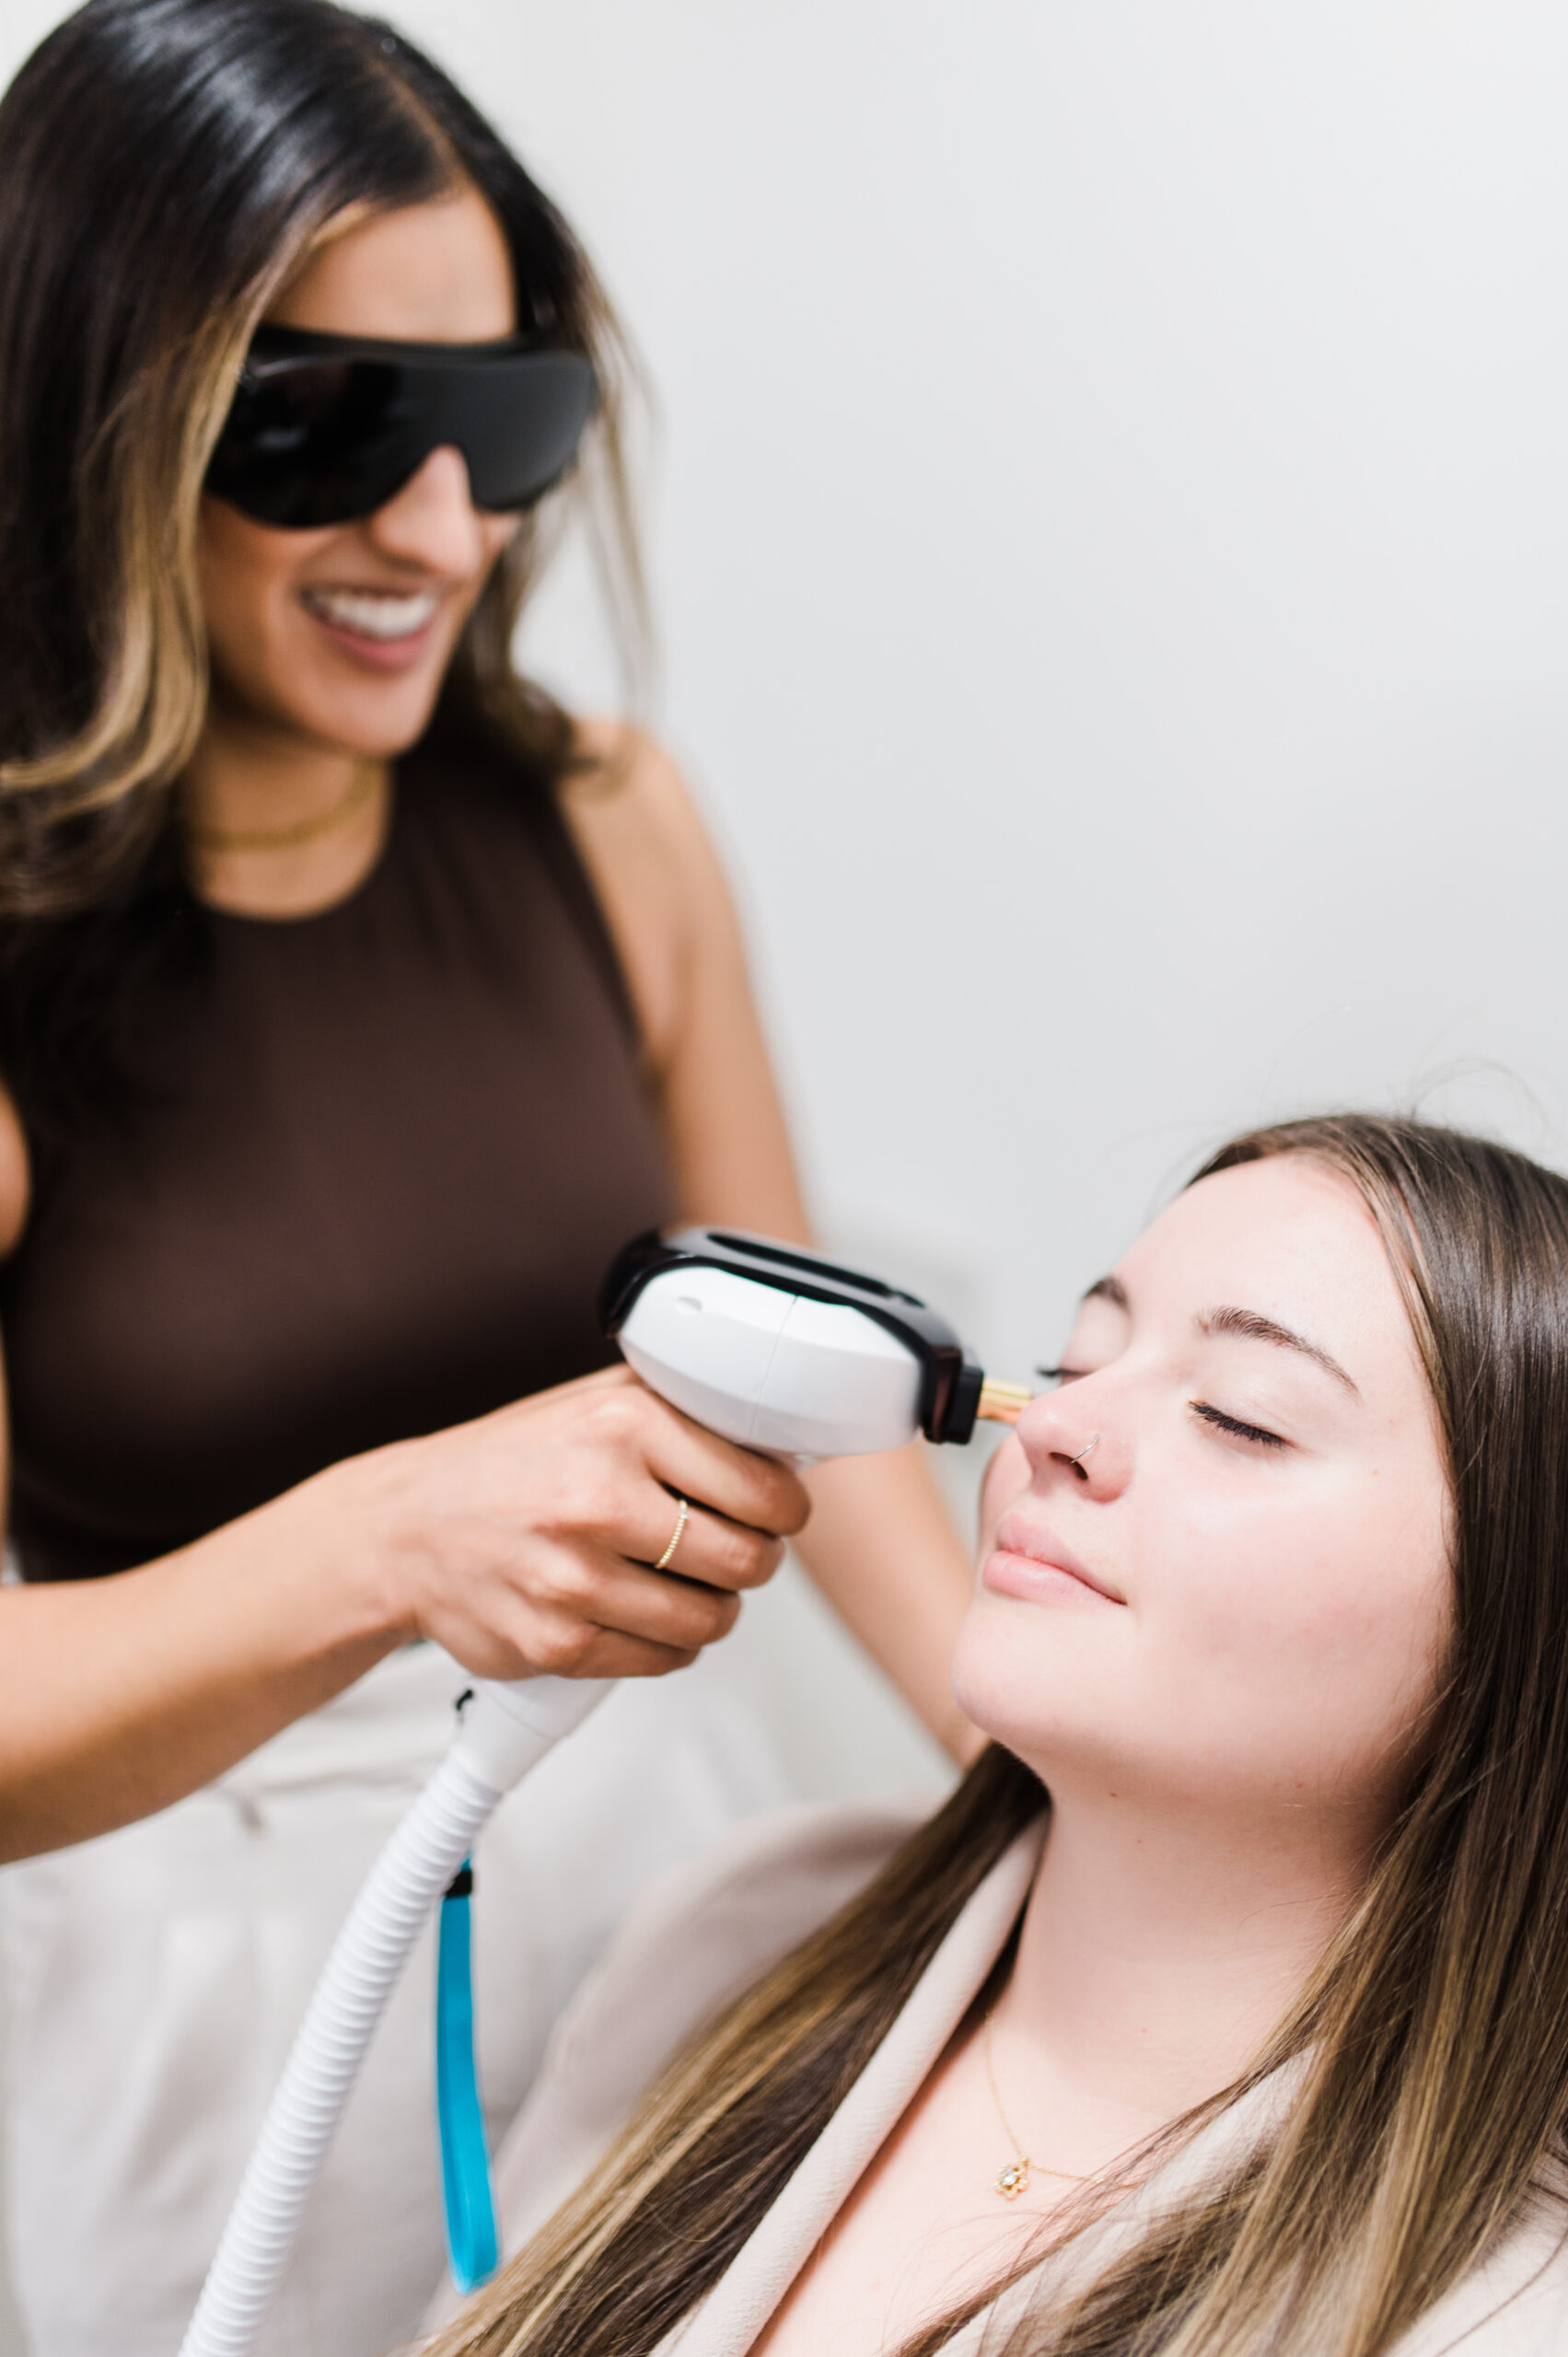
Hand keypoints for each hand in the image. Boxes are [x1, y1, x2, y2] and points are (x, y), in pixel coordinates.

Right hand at [345, 1366, 810, 1681]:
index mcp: (622, 1423)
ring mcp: (574, 1577)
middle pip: (747, 1560)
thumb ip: (682, 1407)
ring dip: (712, 1608)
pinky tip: (640, 1611)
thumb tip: (778, 1436)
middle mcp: (598, 1497)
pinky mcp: (556, 1644)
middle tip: (735, 1551)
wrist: (404, 1529)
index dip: (786, 1509)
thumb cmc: (510, 1462)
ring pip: (709, 1620)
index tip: (779, 1512)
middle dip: (755, 1561)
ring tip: (683, 1582)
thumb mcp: (593, 1401)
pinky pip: (662, 1660)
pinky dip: (667, 1644)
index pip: (764, 1489)